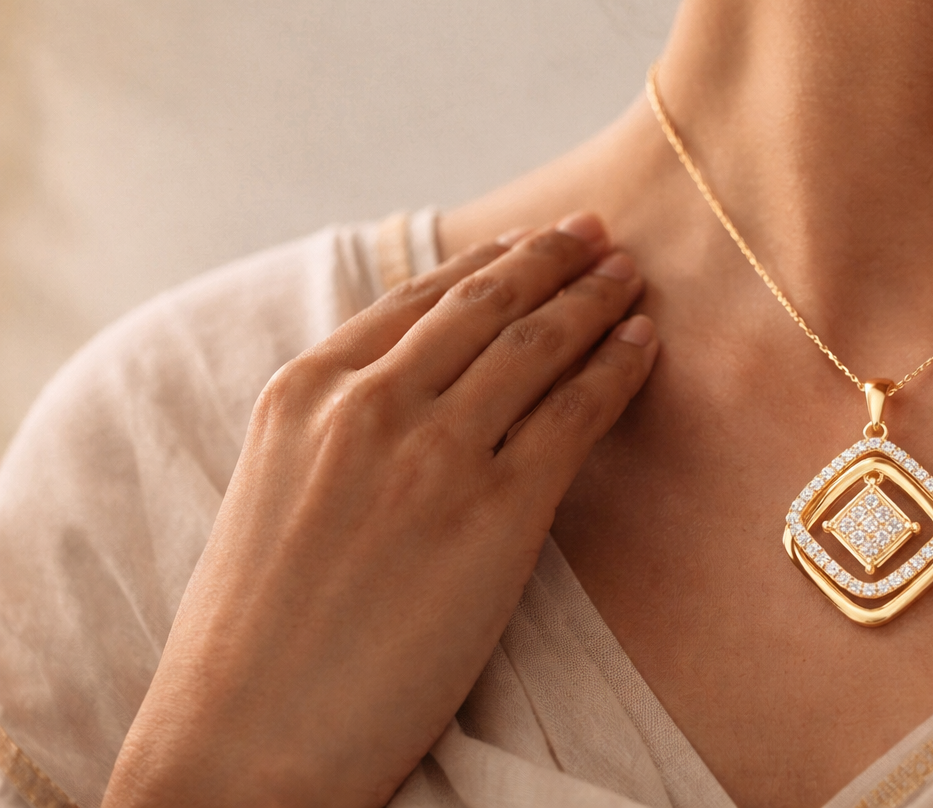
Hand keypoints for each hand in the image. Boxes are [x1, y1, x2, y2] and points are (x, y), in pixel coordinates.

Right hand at [102, 213, 656, 807]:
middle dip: (552, 258)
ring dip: (594, 300)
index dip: (488, 261)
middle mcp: (368, 404)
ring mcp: (434, 455)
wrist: (246, 742)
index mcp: (302, 391)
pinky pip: (576, 413)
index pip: (417, 298)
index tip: (531, 239)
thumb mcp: (275, 490)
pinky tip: (644, 345)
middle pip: (485, 304)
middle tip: (598, 232)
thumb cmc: (257, 636)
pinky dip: (618, 368)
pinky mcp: (497, 513)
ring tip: (631, 279)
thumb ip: (338, 424)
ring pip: (537, 344)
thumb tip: (413, 382)